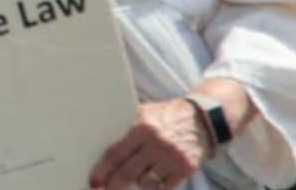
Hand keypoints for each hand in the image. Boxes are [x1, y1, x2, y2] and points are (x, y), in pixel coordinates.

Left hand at [89, 98, 208, 189]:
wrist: (201, 118)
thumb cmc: (165, 117)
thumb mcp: (144, 113)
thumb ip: (125, 127)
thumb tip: (97, 145)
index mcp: (142, 125)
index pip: (116, 152)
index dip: (102, 169)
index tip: (94, 180)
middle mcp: (157, 141)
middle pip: (128, 171)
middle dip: (114, 184)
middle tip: (104, 189)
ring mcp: (173, 156)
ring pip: (146, 182)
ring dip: (139, 182)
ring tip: (139, 174)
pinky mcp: (186, 167)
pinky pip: (164, 187)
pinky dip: (157, 185)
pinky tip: (155, 177)